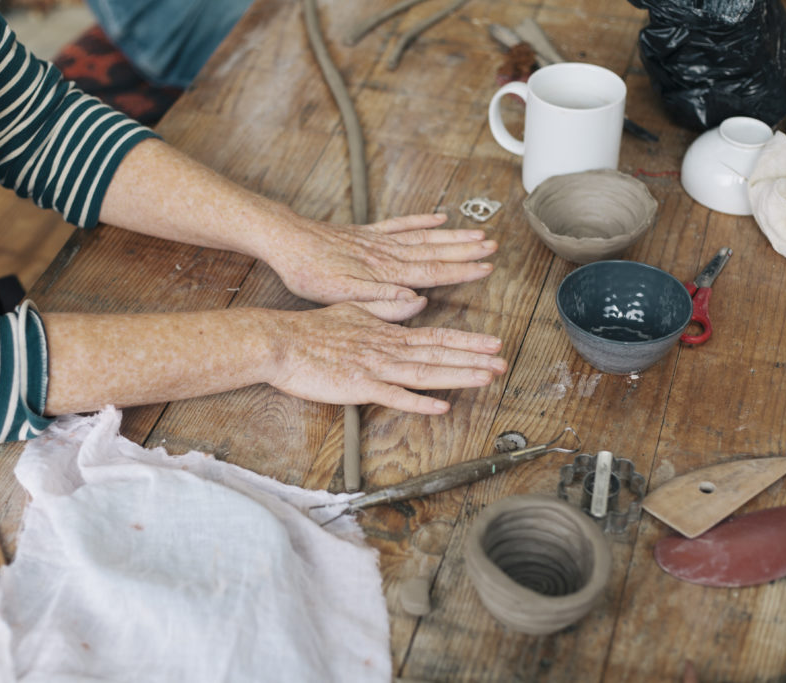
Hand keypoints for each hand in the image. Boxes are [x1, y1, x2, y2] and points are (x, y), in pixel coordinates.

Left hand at [261, 213, 497, 303]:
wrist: (286, 241)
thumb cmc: (310, 273)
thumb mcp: (343, 295)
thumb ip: (382, 299)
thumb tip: (416, 301)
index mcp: (385, 272)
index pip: (432, 272)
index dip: (461, 271)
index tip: (485, 268)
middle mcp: (387, 253)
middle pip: (435, 251)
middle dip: (466, 251)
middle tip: (494, 247)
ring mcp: (378, 241)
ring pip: (423, 237)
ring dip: (452, 236)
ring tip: (478, 233)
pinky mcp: (366, 233)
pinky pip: (400, 224)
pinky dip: (422, 220)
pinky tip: (438, 217)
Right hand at [266, 298, 506, 413]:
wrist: (281, 341)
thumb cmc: (313, 331)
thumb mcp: (354, 311)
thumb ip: (386, 308)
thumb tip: (414, 302)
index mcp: (387, 333)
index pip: (436, 337)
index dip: (467, 342)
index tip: (493, 344)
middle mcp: (387, 349)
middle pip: (438, 354)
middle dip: (474, 359)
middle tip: (504, 362)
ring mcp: (374, 368)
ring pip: (424, 372)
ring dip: (458, 375)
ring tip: (486, 377)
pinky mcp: (358, 386)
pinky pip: (393, 396)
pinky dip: (418, 401)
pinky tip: (440, 406)